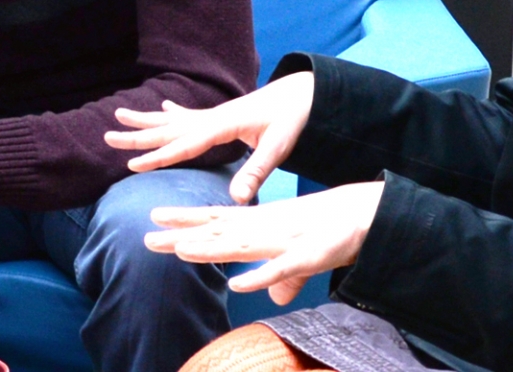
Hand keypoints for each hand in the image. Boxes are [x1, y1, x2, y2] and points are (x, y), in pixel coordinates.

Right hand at [106, 71, 312, 202]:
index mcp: (223, 124)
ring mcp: (215, 114)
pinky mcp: (222, 115)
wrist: (305, 92)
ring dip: (146, 119)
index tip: (132, 165)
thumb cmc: (294, 118)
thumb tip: (238, 198)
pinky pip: (189, 115)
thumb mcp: (280, 146)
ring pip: (172, 119)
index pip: (184, 144)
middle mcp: (213, 117)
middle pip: (168, 129)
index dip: (157, 156)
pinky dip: (171, 112)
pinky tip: (162, 106)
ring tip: (118, 114)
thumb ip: (257, 171)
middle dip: (137, 135)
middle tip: (107, 137)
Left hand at [143, 181, 382, 305]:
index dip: (186, 220)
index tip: (155, 217)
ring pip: (240, 247)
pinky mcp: (305, 257)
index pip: (216, 220)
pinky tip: (236, 283)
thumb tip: (274, 298)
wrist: (365, 215)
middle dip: (183, 235)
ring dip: (210, 250)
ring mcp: (283, 243)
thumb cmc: (329, 232)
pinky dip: (258, 276)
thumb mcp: (300, 259)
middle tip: (147, 236)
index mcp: (261, 226)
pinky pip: (278, 270)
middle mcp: (266, 230)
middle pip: (217, 232)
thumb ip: (283, 278)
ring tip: (180, 251)